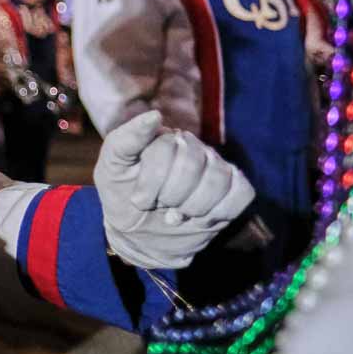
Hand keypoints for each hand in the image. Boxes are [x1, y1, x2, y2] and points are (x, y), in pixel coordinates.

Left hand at [93, 111, 254, 269]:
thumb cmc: (123, 198)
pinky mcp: (234, 188)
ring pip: (218, 180)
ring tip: (178, 214)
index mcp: (162, 137)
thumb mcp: (110, 169)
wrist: (141, 238)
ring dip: (194, 207)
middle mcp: (192, 146)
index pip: (166, 149)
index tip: (139, 201)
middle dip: (171, 196)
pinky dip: (220, 212)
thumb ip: (126, 139)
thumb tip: (156, 115)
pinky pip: (241, 193)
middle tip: (160, 207)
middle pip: (193, 164)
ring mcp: (215, 165)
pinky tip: (202, 219)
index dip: (152, 183)